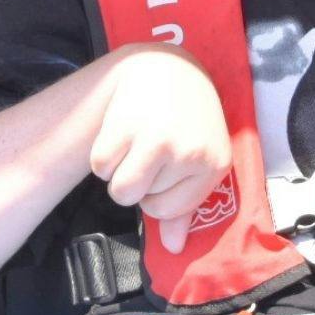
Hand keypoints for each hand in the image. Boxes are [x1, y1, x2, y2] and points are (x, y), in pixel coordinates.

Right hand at [89, 45, 230, 252]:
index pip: (168, 211)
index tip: (164, 167)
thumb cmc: (187, 119)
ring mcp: (156, 138)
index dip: (157, 194)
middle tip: (148, 149)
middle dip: (137, 180)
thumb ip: (185, 207)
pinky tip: (120, 130)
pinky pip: (100, 166)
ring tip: (133, 143)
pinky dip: (102, 154)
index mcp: (214, 164)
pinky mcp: (126, 124)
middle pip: (139, 200)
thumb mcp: (199, 159)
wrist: (166, 66)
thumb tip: (174, 249)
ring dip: (117, 172)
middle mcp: (188, 153)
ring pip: (118, 189)